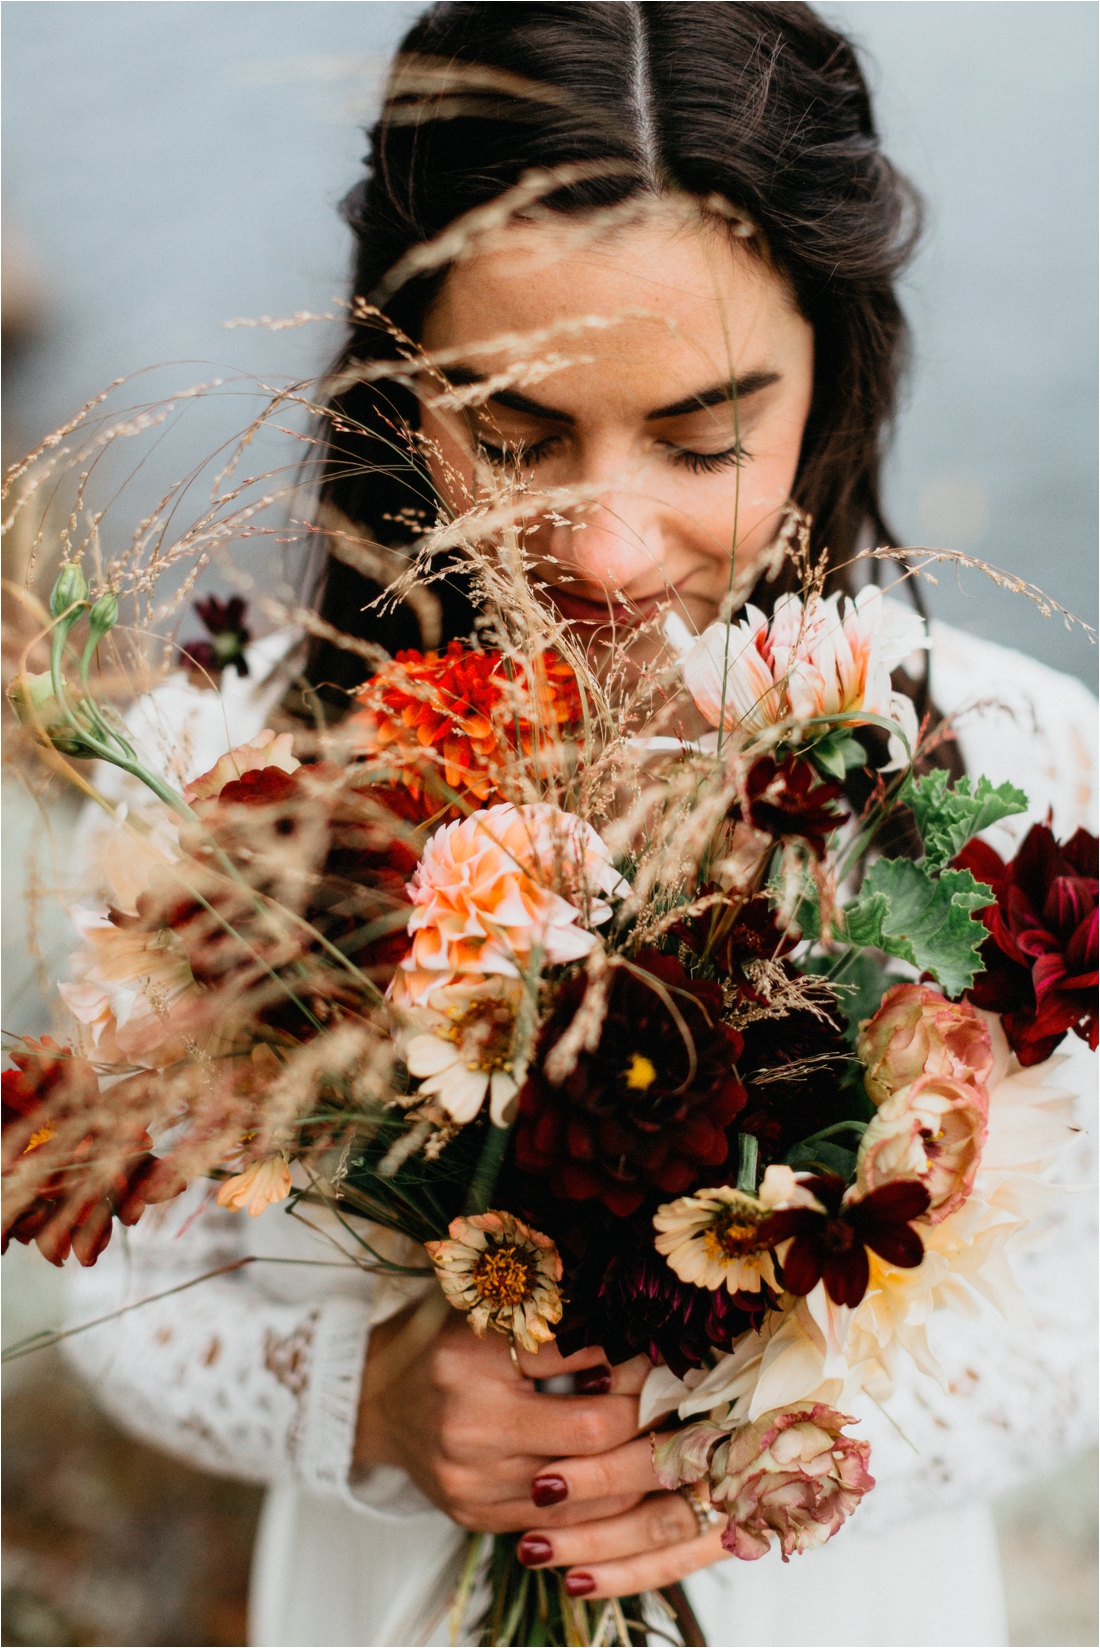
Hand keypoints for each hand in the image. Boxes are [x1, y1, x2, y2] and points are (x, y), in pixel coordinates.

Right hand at [355, 1308, 728, 1597]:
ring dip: (632, 1460)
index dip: (628, 1350)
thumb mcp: (486, 1311)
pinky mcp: (475, 1515)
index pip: (576, 1353)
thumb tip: (633, 1316)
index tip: (661, 1346)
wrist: (378, 1403)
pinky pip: (562, 1518)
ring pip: (586, 1484)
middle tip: (674, 1394)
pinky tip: (622, 1471)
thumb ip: (548, 1312)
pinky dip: (600, 1496)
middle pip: (592, 1430)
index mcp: (469, 1356)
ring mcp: (470, 1479)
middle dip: (644, 1412)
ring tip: (661, 1433)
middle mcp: (467, 1422)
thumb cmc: (444, 1345)